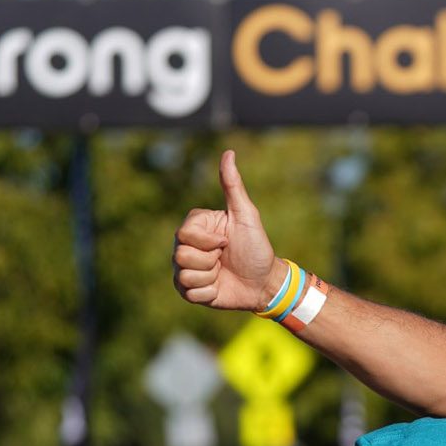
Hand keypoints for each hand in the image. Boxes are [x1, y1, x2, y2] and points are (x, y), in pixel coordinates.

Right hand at [173, 150, 282, 311]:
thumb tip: (228, 153)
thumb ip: (233, 186)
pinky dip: (208, 292)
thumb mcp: (246, 215)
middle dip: (209, 260)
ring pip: (184, 275)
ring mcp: (186, 269)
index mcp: (196, 226)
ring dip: (210, 277)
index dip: (208, 241)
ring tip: (221, 272)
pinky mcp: (189, 291)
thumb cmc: (257, 247)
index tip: (226, 241)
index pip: (184, 234)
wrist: (264, 282)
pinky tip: (219, 286)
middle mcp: (186, 246)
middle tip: (224, 258)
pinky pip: (189, 293)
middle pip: (180, 255)